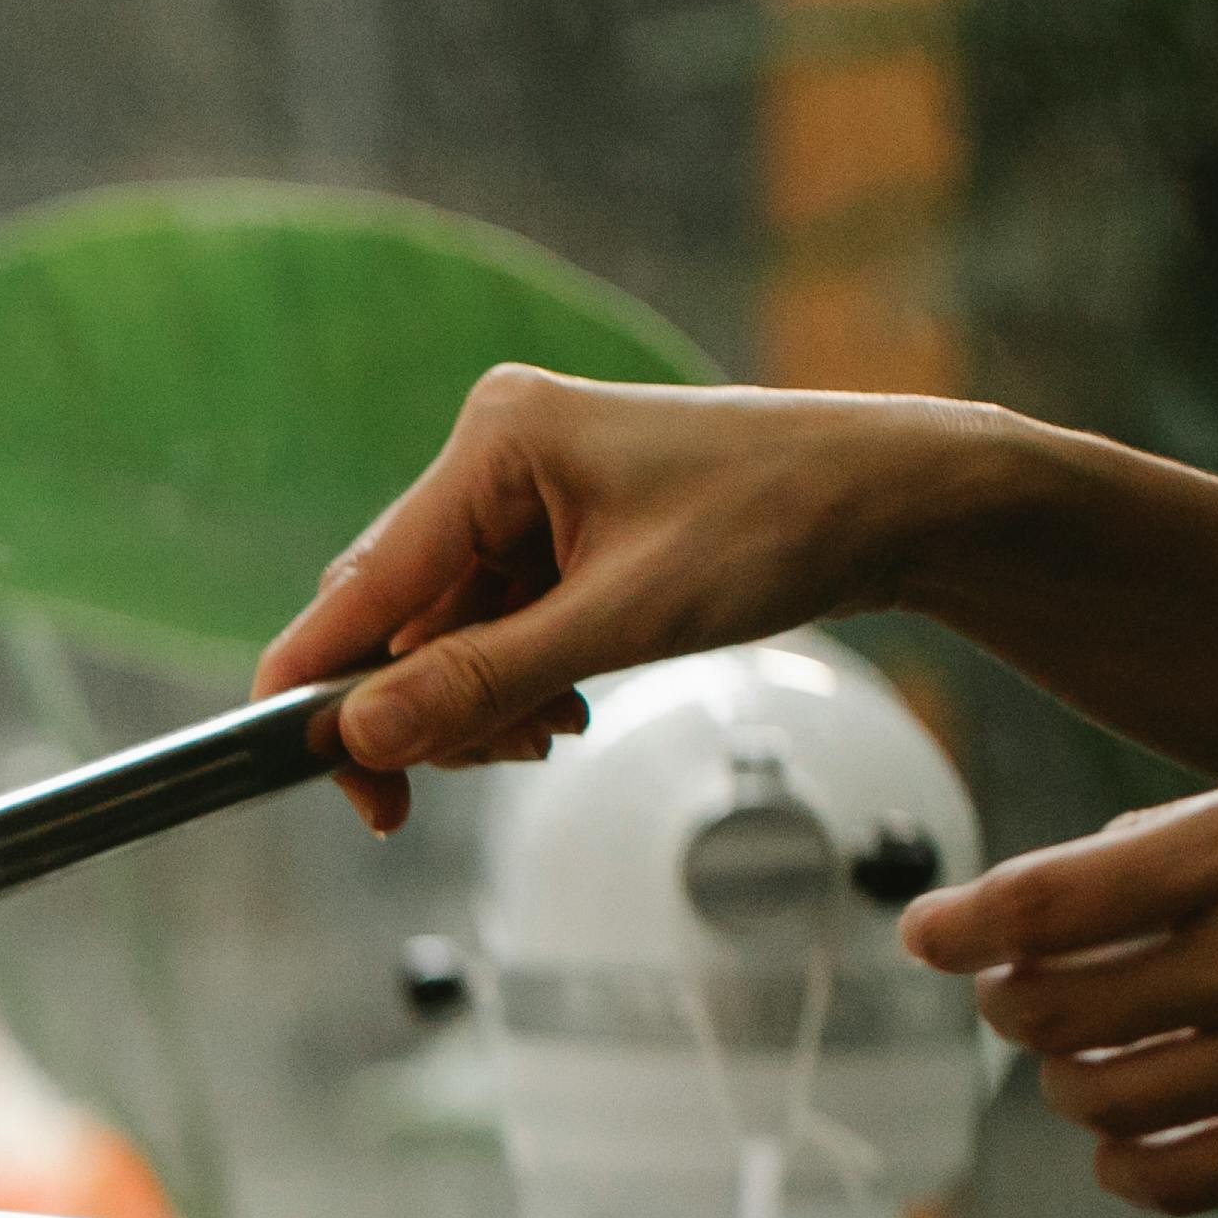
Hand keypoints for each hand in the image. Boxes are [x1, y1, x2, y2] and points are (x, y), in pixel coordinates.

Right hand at [255, 371, 1007, 830]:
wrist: (906, 498)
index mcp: (496, 441)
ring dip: (475, 703)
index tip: (311, 775)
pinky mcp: (556, 529)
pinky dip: (510, 682)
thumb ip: (483, 681)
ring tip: (551, 731)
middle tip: (490, 764)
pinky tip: (562, 706)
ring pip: (439, 635)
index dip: (322, 689)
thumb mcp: (627, 618)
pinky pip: (488, 627)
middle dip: (425, 706)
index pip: (362, 586)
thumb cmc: (785, 524)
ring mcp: (523, 493)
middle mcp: (493, 456)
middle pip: (392, 617)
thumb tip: (360, 740)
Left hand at [901, 772, 1217, 1214]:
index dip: (956, 922)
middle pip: (1039, 1008)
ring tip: (1084, 1044)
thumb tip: (1052, 895)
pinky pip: (1174, 1180)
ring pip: (1090, 1096)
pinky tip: (1126, 1131)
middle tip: (1016, 978)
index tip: (927, 928)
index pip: (1039, 906)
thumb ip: (1182, 834)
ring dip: (1062, 1071)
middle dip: (1007, 994)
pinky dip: (1126, 1162)